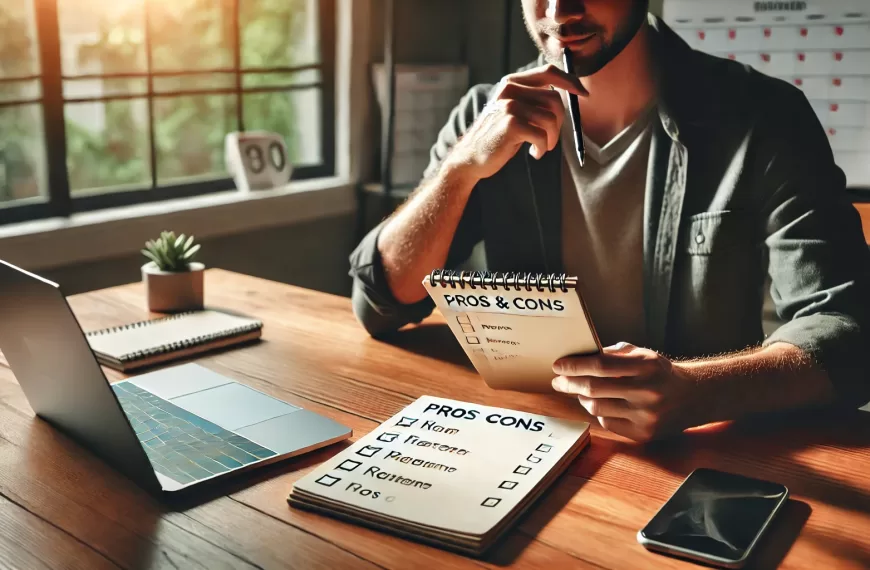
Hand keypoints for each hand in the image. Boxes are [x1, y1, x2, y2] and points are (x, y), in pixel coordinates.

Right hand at [443, 64, 586, 180]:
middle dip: (560, 123)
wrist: (471, 157)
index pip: (549, 72)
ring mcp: (509, 106)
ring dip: (552, 139)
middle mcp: (509, 90)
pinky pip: (542, 135)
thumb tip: (573, 91)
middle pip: (555, 99)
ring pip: (551, 119)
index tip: (584, 94)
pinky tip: (534, 153)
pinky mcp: (510, 124)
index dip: (570, 81)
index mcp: (512, 82)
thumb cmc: (500, 136)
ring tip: (541, 148)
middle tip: (551, 139)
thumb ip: (536, 99)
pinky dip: (542, 148)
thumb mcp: (516, 110)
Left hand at [551, 343, 700, 441]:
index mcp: (646, 366)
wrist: (693, 397)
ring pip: (597, 407)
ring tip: (580, 391)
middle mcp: (647, 391)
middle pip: (594, 388)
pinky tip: (601, 404)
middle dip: (569, 384)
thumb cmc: (660, 373)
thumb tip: (578, 357)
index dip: (575, 366)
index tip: (558, 366)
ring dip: (582, 398)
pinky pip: (607, 422)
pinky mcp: (644, 433)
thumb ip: (612, 354)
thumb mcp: (642, 355)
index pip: (600, 365)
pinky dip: (599, 412)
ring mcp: (646, 415)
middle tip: (558, 381)